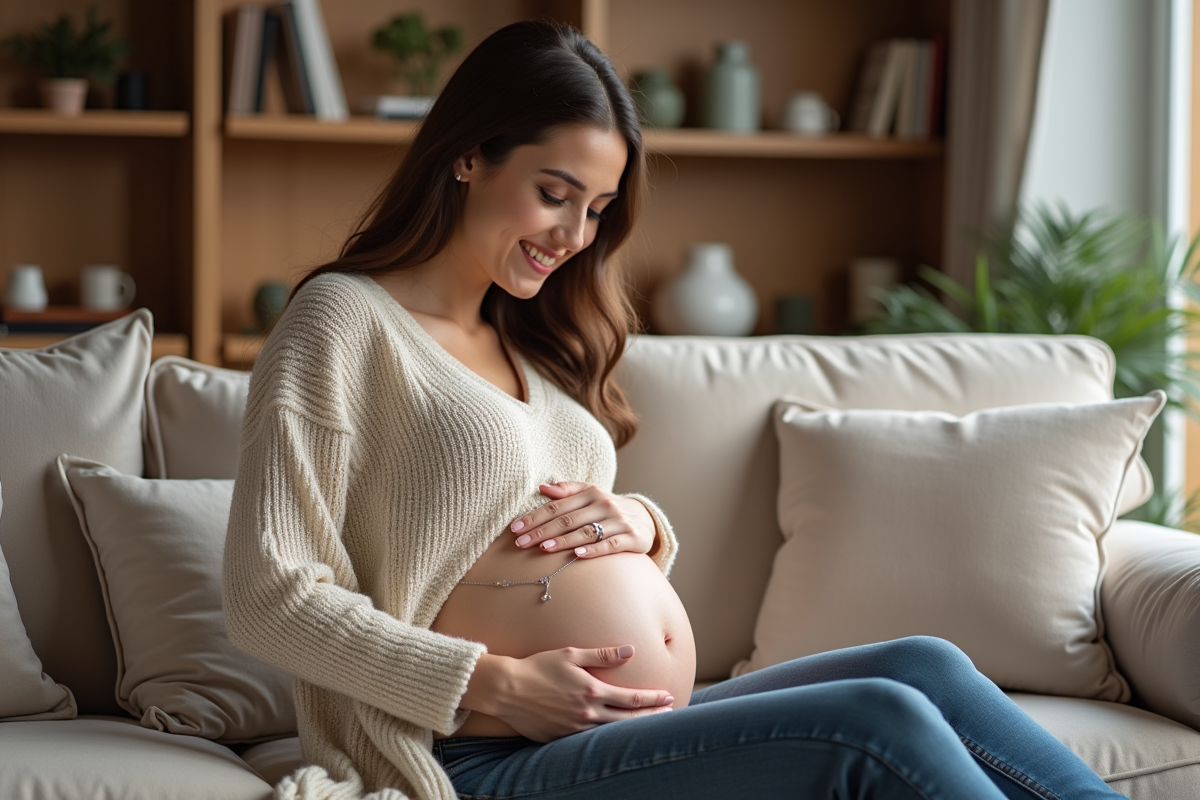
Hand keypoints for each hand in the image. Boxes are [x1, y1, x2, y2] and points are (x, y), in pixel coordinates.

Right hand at [462, 647, 673, 741]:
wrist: (506, 689)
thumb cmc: (538, 666)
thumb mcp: (570, 654)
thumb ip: (603, 654)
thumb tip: (630, 650)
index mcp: (592, 690)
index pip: (632, 698)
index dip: (653, 698)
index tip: (668, 696)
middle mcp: (587, 713)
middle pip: (628, 720)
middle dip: (651, 716)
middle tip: (669, 714)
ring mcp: (574, 729)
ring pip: (611, 734)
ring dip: (632, 730)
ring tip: (648, 727)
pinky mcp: (561, 739)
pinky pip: (588, 741)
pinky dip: (606, 739)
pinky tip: (614, 737)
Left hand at [510, 482, 654, 558]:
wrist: (644, 519)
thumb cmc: (607, 508)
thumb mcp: (590, 493)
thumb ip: (567, 490)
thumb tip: (542, 487)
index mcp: (591, 493)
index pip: (557, 506)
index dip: (535, 517)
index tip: (515, 528)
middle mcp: (604, 505)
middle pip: (568, 519)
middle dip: (542, 531)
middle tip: (521, 542)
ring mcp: (619, 521)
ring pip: (586, 532)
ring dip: (564, 540)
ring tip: (543, 548)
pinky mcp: (632, 538)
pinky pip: (610, 545)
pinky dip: (594, 550)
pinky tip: (578, 555)